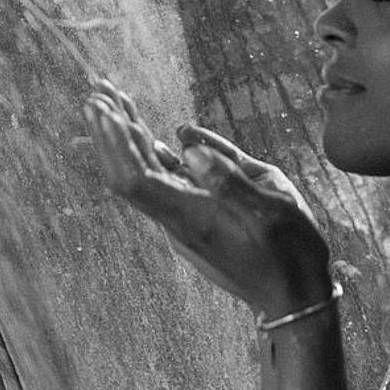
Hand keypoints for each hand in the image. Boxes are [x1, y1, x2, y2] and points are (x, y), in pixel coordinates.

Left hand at [83, 80, 330, 314]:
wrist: (293, 298)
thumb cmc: (290, 252)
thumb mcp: (273, 208)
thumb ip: (229, 176)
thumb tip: (187, 144)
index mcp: (192, 215)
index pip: (135, 177)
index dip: (115, 142)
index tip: (104, 107)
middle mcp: (178, 219)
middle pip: (129, 172)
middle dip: (111, 130)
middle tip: (96, 90)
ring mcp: (183, 221)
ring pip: (145, 175)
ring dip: (128, 138)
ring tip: (113, 100)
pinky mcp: (194, 221)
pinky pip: (166, 183)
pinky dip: (153, 154)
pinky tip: (150, 135)